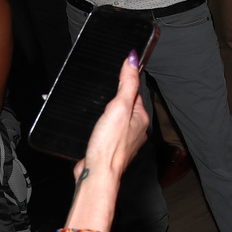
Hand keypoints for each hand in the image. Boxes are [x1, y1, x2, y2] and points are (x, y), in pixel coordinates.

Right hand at [74, 49, 147, 185]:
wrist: (97, 172)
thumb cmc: (109, 145)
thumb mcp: (118, 107)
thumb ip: (126, 83)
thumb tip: (134, 59)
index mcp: (141, 118)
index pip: (134, 93)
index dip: (124, 82)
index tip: (116, 73)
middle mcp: (135, 129)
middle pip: (124, 105)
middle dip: (112, 98)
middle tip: (100, 93)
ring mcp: (121, 139)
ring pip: (113, 118)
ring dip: (104, 112)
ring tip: (93, 108)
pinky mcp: (107, 147)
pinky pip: (104, 130)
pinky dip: (98, 125)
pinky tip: (90, 124)